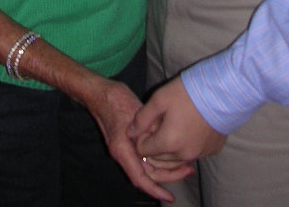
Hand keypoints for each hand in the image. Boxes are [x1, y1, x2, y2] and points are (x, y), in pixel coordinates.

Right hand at [87, 77, 192, 201]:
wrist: (99, 92)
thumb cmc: (114, 100)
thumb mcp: (136, 111)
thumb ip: (151, 127)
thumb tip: (167, 140)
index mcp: (122, 150)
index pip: (139, 178)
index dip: (155, 190)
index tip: (169, 198)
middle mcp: (123, 153)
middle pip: (147, 175)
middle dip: (168, 176)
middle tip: (189, 170)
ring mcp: (125, 148)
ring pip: (147, 166)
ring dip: (165, 167)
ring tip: (185, 162)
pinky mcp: (128, 141)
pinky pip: (145, 156)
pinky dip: (159, 157)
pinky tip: (171, 151)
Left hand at [128, 76, 225, 165]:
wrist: (224, 90)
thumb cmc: (189, 92)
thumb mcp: (159, 99)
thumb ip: (142, 118)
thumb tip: (130, 132)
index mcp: (168, 143)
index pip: (143, 151)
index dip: (143, 136)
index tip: (150, 121)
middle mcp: (183, 155)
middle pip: (159, 157)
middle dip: (155, 142)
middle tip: (162, 120)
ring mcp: (200, 154)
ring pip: (176, 158)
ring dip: (171, 146)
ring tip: (176, 122)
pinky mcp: (212, 150)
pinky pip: (193, 153)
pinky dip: (188, 145)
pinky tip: (191, 126)